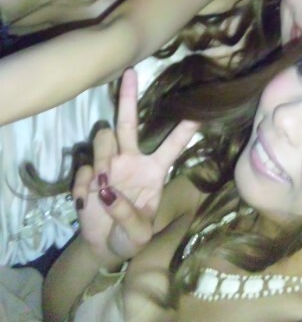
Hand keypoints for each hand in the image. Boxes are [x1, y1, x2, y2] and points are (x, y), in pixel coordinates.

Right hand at [73, 68, 197, 265]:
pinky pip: (85, 168)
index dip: (185, 129)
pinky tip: (87, 202)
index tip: (197, 108)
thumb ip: (128, 216)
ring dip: (102, 159)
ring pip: (104, 139)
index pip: (173, 145)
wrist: (104, 248)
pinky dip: (85, 186)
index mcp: (154, 170)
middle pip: (129, 122)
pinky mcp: (88, 175)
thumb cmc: (131, 238)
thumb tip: (108, 193)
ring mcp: (108, 164)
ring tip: (103, 187)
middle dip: (128, 97)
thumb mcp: (139, 236)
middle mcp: (131, 159)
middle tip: (130, 72)